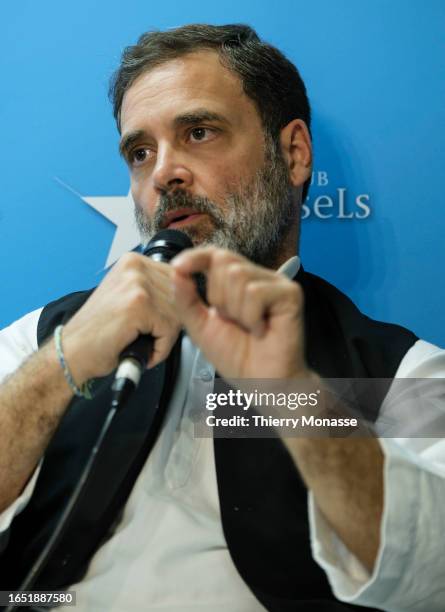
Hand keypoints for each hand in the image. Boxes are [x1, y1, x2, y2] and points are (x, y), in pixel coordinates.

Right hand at [62, 252, 180, 383]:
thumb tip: (186, 293)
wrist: (72, 352)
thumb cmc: (99, 332)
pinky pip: (169, 331)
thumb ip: (154, 289)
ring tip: (140, 340)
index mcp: (134, 262)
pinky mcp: (138, 305)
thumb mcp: (126, 297)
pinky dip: (159, 348)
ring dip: (164, 337)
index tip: (154, 320)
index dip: (171, 307)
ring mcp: (137, 284)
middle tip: (145, 334)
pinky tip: (139, 347)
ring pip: (178, 315)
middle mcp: (136, 267)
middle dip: (169, 323)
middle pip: (182, 297)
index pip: (179, 280)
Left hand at [172, 247, 309, 379]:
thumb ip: (186, 299)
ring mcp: (275, 284)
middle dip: (218, 297)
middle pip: (223, 261)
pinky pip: (255, 292)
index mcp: (236, 283)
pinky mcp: (290, 294)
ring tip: (247, 327)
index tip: (179, 268)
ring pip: (238, 275)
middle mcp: (257, 278)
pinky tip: (260, 329)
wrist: (262, 384)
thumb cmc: (238, 358)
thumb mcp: (200, 326)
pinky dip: (251, 316)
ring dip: (235, 309)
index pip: (214, 254)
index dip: (195, 257)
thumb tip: (176, 270)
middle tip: (232, 322)